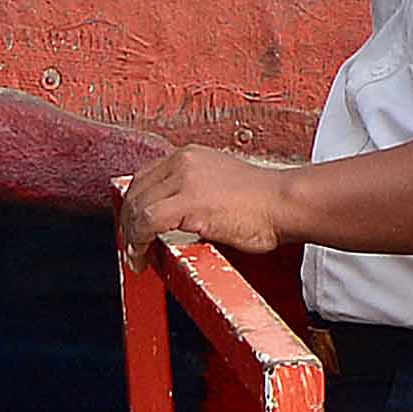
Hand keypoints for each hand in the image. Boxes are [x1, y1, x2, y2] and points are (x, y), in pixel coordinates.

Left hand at [114, 144, 296, 256]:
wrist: (284, 203)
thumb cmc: (263, 202)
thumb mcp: (219, 185)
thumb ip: (193, 192)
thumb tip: (171, 217)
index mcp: (189, 156)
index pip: (144, 179)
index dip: (133, 207)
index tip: (132, 227)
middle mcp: (183, 162)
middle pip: (136, 192)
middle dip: (127, 222)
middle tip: (130, 246)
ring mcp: (185, 179)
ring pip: (138, 207)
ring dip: (130, 235)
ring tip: (136, 255)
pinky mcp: (190, 201)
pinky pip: (148, 221)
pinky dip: (139, 241)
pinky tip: (143, 255)